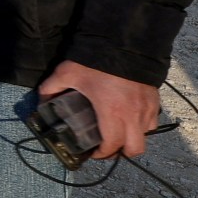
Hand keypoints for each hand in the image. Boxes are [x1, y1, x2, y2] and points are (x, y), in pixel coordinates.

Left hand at [37, 60, 161, 158]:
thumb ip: (51, 88)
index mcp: (112, 113)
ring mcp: (148, 107)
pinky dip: (142, 124)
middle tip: (107, 147)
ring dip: (133, 138)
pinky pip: (152, 120)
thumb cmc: (94, 61)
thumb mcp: (67, 73)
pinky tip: (129, 117)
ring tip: (118, 132)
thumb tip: (41, 101)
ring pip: (146, 135)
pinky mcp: (155, 99)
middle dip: (121, 152)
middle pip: (135, 149)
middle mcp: (134, 115)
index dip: (101, 154)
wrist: (124, 42)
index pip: (112, 145)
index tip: (92, 153)